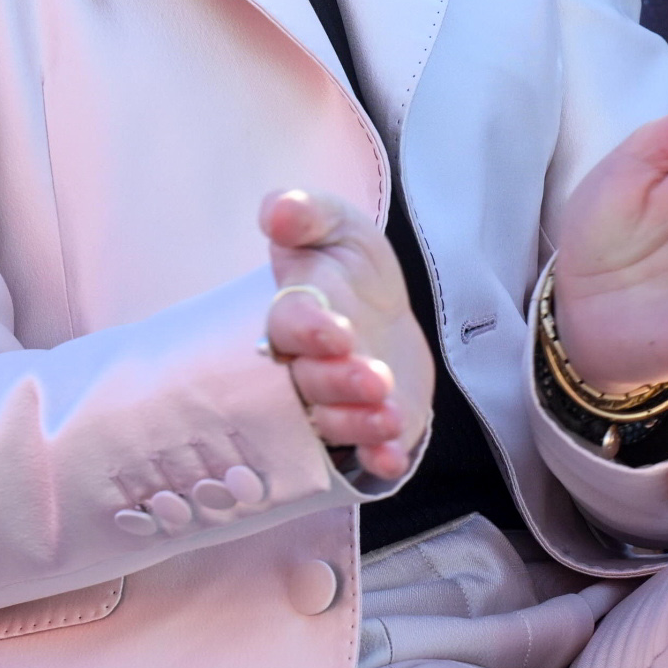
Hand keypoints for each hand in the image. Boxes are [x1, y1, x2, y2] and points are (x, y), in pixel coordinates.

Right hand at [260, 190, 436, 484]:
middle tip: (373, 379)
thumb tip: (277, 209)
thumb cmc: (347, 267)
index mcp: (294, 314)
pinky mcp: (368, 428)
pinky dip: (376, 456)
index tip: (338, 331)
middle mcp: (305, 365)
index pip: (290, 325)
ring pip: (334, 420)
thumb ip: (307, 214)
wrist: (381, 308)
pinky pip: (364, 450)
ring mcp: (335, 402)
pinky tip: (390, 457)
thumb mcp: (336, 225)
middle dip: (340, 382)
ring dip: (359, 422)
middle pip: (311, 380)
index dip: (310, 330)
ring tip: (388, 414)